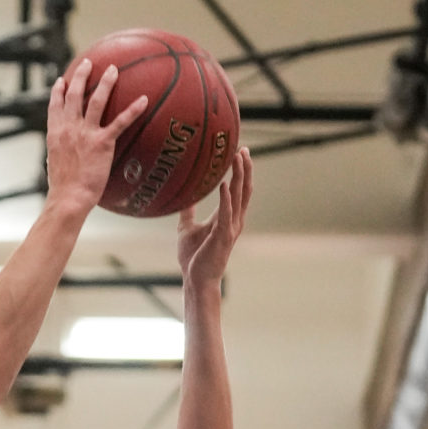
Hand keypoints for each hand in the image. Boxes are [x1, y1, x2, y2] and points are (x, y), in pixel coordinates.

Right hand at [45, 58, 147, 215]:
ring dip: (106, 82)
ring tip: (114, 69)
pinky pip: (120, 122)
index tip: (62, 80)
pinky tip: (144, 100)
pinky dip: (133, 110)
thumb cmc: (62, 189)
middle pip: (74, 95)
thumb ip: (58, 156)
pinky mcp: (102, 143)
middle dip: (81, 75)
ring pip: (96, 100)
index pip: (55, 106)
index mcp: (55, 134)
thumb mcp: (54, 168)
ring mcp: (85, 133)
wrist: (69, 198)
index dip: (58, 91)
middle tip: (88, 63)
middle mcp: (69, 128)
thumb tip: (57, 159)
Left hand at [178, 148, 252, 299]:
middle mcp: (233, 220)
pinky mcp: (222, 236)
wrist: (196, 280)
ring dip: (238, 177)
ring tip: (238, 158)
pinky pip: (225, 213)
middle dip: (244, 169)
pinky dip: (225, 198)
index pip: (237, 190)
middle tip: (243, 149)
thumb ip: (188, 212)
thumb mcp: (187, 228)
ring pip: (238, 197)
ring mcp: (229, 228)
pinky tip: (223, 183)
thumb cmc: (194, 257)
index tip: (239, 152)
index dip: (240, 171)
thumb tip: (183, 198)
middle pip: (243, 189)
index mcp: (227, 218)